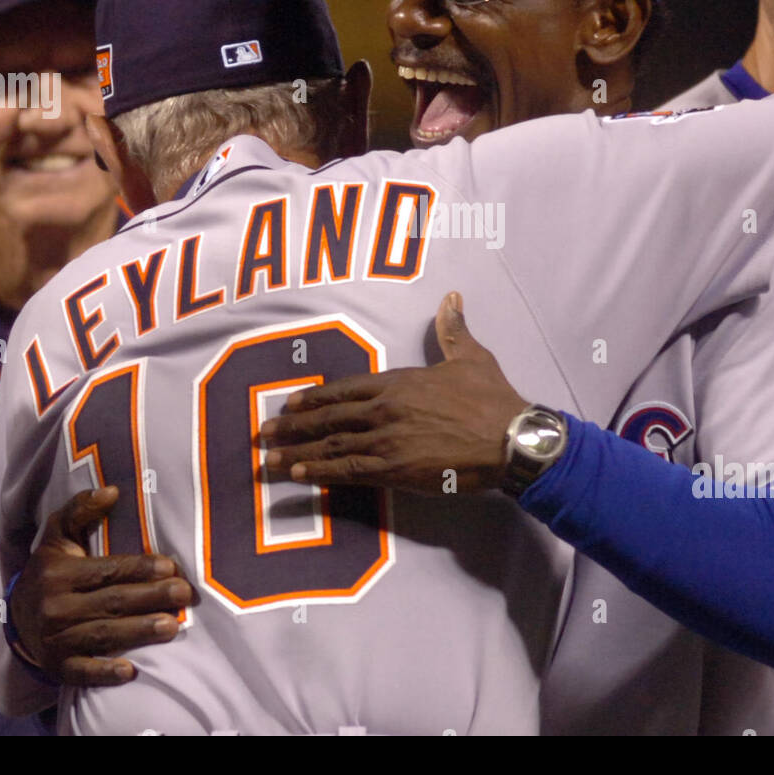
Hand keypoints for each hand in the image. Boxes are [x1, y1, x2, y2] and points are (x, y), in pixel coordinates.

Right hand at [9, 487, 194, 686]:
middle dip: (151, 598)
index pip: (106, 571)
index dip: (139, 569)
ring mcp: (55, 640)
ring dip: (139, 632)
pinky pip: (82, 672)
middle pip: (111, 603)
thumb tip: (112, 491)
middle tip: (184, 595)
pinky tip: (131, 671)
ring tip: (172, 627)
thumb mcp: (58, 535)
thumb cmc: (51, 569)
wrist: (17, 618)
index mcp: (58, 574)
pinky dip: (105, 673)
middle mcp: (54, 607)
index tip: (170, 567)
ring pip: (103, 635)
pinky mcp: (57, 667)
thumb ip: (81, 510)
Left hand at [260, 292, 528, 493]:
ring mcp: (386, 440)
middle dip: (292, 426)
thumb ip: (452, 329)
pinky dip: (319, 473)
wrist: (510, 438)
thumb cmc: (493, 399)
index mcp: (399, 382)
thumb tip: (451, 297)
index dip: (315, 398)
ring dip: (296, 452)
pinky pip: (348, 471)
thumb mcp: (471, 357)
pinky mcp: (395, 469)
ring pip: (330, 446)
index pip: (345, 389)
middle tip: (263, 433)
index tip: (291, 403)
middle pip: (328, 418)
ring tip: (269, 458)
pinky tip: (297, 476)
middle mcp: (385, 409)